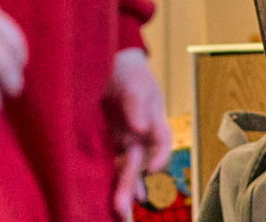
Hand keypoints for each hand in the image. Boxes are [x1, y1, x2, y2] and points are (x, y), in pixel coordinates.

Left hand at [105, 49, 171, 221]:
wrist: (110, 60)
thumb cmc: (129, 71)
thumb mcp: (135, 82)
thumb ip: (137, 104)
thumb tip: (140, 129)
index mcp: (154, 119)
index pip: (161, 141)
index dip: (160, 155)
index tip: (153, 169)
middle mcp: (141, 134)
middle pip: (140, 162)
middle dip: (133, 185)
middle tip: (125, 208)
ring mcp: (124, 139)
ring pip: (125, 168)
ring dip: (123, 189)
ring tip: (119, 212)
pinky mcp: (107, 141)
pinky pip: (109, 163)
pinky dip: (109, 179)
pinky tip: (104, 197)